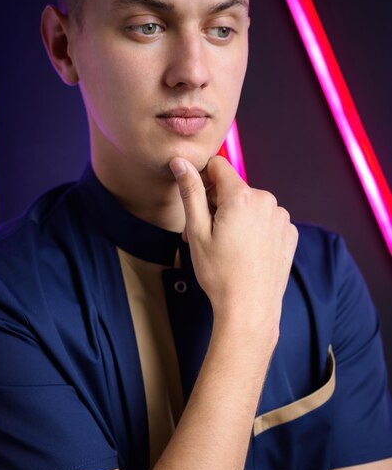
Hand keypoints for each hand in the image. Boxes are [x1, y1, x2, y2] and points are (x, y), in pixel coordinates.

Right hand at [170, 156, 297, 338]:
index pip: (218, 166)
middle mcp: (267, 201)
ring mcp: (281, 217)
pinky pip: (267, 220)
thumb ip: (191, 191)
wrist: (249, 308)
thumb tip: (180, 161)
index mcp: (242, 197)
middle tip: (203, 235)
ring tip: (225, 247)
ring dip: (236, 217)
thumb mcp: (197, 231)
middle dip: (217, 205)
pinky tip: (245, 252)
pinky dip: (254, 229)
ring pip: (250, 205)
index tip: (197, 204)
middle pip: (234, 188)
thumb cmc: (220, 274)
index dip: (203, 181)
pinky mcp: (289, 233)